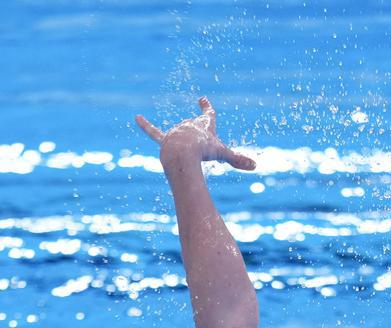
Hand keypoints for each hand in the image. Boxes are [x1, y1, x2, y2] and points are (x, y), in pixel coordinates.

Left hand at [135, 96, 255, 170]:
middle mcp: (189, 124)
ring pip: (180, 138)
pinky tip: (136, 117)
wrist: (184, 154)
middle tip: (200, 148)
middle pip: (193, 129)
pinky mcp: (164, 140)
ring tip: (189, 155)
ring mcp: (177, 132)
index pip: (207, 114)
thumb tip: (254, 165)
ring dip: (184, 147)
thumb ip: (238, 160)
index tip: (202, 99)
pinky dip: (145, 126)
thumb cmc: (204, 152)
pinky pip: (153, 132)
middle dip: (196, 138)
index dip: (206, 108)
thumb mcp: (223, 155)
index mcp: (205, 125)